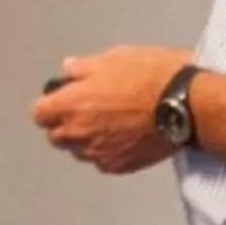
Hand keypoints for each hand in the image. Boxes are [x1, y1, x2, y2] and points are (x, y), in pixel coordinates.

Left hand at [31, 46, 190, 174]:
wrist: (185, 104)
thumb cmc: (151, 77)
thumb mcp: (113, 58)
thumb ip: (83, 68)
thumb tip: (69, 69)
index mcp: (70, 105)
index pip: (39, 113)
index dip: (50, 104)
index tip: (62, 99)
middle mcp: (78, 134)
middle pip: (56, 136)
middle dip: (65, 124)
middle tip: (87, 109)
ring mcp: (98, 154)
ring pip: (78, 151)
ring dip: (85, 139)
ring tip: (110, 122)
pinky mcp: (119, 166)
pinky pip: (102, 161)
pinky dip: (107, 151)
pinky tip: (124, 135)